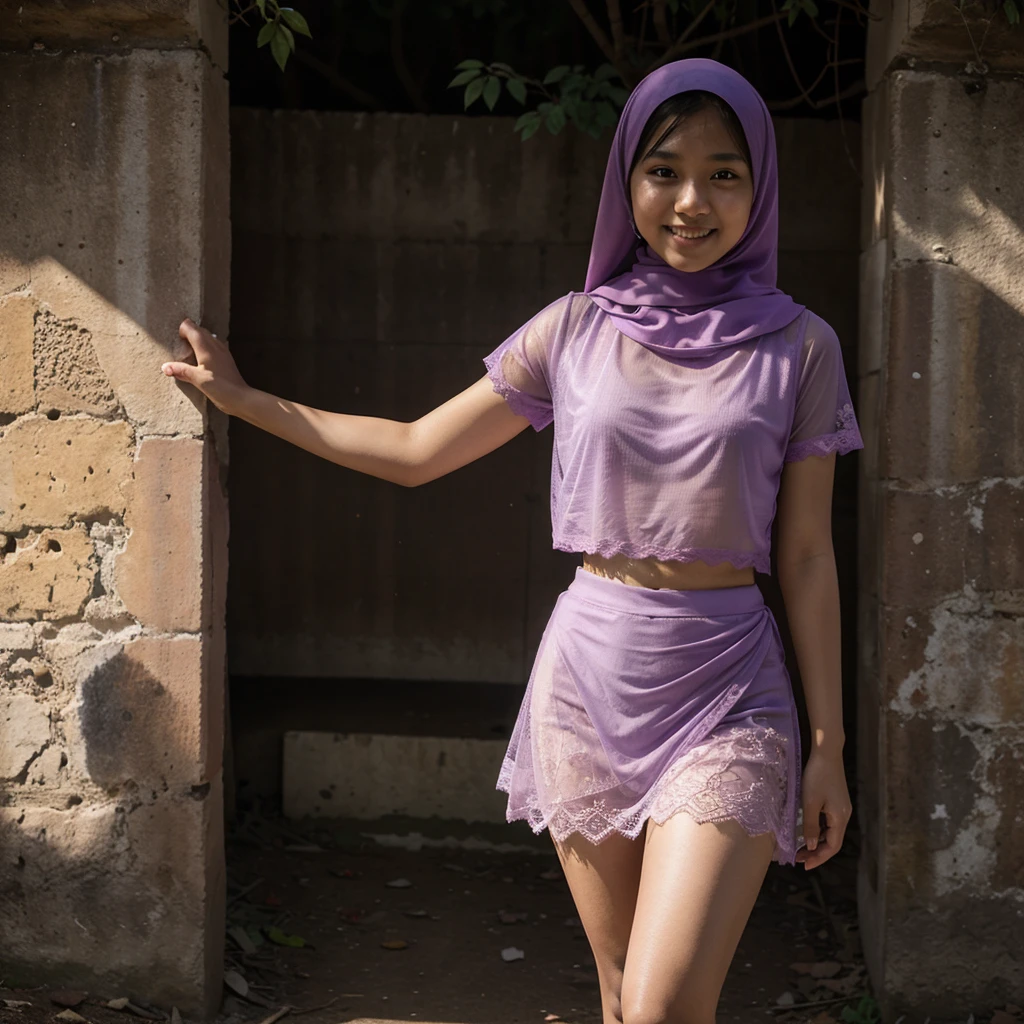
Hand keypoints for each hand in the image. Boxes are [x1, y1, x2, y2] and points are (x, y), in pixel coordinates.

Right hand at [161, 319, 248, 414]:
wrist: (240, 397)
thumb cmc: (220, 387)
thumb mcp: (197, 379)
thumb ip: (181, 370)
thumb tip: (164, 367)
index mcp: (206, 347)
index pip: (191, 328)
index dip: (182, 330)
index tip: (176, 341)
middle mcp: (215, 345)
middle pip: (199, 330)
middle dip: (188, 333)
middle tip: (180, 346)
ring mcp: (222, 351)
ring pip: (207, 337)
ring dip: (197, 340)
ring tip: (189, 352)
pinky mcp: (226, 358)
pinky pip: (213, 345)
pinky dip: (205, 347)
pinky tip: (201, 359)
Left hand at [794, 748, 851, 870]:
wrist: (827, 752)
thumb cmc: (817, 776)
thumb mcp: (810, 802)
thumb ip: (811, 826)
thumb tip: (812, 847)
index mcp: (840, 818)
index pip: (833, 846)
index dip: (819, 858)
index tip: (804, 865)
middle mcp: (844, 815)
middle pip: (832, 841)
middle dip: (817, 853)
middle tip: (799, 859)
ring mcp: (841, 808)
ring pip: (830, 832)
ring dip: (816, 842)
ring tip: (799, 848)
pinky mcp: (836, 801)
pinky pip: (828, 822)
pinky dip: (818, 830)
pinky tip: (807, 831)